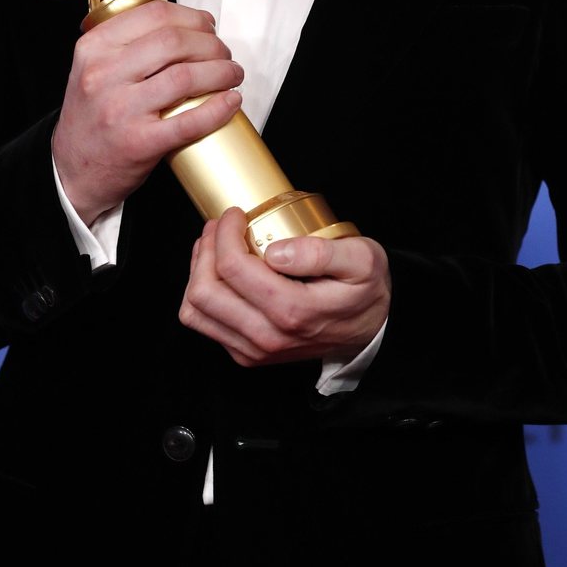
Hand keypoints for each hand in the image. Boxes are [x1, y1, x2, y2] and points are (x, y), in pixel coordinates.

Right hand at [52, 0, 243, 224]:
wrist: (71, 171)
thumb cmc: (92, 116)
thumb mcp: (94, 68)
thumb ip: (128, 44)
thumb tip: (188, 27)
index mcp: (94, 48)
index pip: (153, 15)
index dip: (192, 17)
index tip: (207, 26)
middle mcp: (103, 74)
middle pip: (174, 42)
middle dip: (211, 44)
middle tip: (223, 54)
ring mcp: (120, 109)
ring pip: (185, 77)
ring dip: (221, 72)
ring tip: (232, 75)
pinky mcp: (138, 143)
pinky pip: (189, 121)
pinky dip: (218, 109)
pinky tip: (231, 102)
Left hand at [179, 206, 390, 367]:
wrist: (370, 333)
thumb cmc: (364, 291)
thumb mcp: (361, 260)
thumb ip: (321, 253)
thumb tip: (276, 251)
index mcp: (292, 311)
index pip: (233, 268)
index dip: (224, 232)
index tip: (235, 213)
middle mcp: (267, 336)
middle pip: (204, 292)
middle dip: (206, 248)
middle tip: (221, 225)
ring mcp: (254, 349)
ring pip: (196, 311)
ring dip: (198, 271)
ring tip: (215, 244)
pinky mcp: (247, 353)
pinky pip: (204, 323)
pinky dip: (202, 292)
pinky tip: (220, 269)